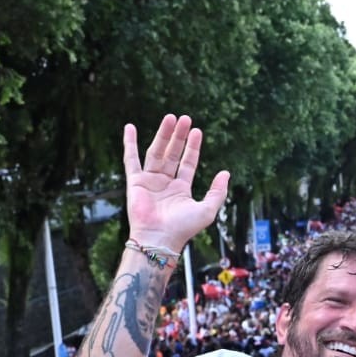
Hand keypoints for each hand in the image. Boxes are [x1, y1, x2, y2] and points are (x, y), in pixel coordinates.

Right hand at [122, 114, 229, 252]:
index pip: (188, 162)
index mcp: (181, 189)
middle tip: (184, 118)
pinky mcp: (135, 182)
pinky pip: (131, 160)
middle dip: (178, 136)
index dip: (192, 147)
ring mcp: (149, 182)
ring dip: (162, 135)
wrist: (159, 238)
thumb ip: (218, 192)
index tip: (197, 131)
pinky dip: (130, 143)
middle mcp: (165, 184)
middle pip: (172, 153)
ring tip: (170, 118)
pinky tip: (130, 128)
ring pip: (156, 152)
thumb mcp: (207, 210)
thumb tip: (226, 173)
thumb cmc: (182, 228)